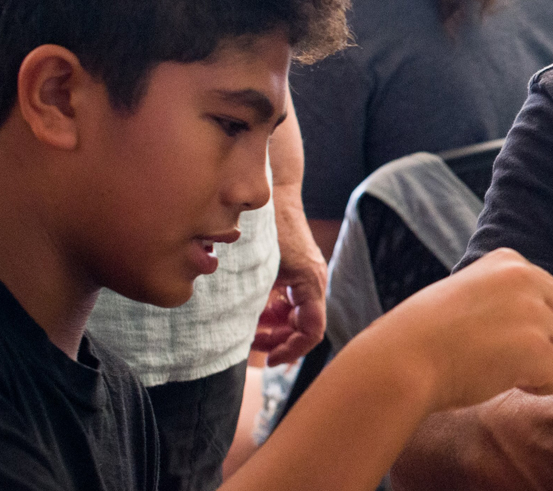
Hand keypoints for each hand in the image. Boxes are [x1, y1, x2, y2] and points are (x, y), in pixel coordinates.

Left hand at [252, 209, 327, 364]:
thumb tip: (238, 331)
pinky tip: (252, 311)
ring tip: (248, 331)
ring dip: (275, 328)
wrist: (274, 191)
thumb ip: (253, 299)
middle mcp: (314, 282)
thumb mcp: (256, 266)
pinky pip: (291, 302)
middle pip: (304, 328)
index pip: (312, 332)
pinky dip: (273, 312)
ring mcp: (307, 277)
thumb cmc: (266, 224)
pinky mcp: (298, 272)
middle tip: (251, 347)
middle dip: (279, 341)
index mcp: (310, 283)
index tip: (269, 360)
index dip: (291, 351)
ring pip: (297, 317)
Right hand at [369, 248, 552, 411]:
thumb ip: (511, 298)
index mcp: (508, 261)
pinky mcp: (535, 347)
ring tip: (510, 375)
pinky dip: (546, 389)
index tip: (547, 345)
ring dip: (549, 369)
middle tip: (532, 368)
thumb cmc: (426, 339)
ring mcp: (532, 311)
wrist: (401, 360)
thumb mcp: (470, 295)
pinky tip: (515, 386)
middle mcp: (525, 278)